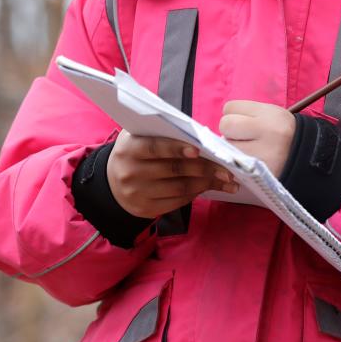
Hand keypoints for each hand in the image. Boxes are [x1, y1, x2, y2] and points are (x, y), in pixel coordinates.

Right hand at [107, 129, 236, 218]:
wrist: (113, 181)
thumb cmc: (137, 151)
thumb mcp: (140, 136)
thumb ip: (163, 132)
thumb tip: (199, 134)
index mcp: (129, 149)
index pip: (155, 148)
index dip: (177, 148)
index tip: (198, 149)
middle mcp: (130, 172)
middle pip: (173, 170)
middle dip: (204, 168)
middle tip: (227, 168)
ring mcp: (137, 193)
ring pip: (179, 188)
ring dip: (206, 183)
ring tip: (226, 179)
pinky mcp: (145, 209)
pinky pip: (176, 202)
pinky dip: (195, 193)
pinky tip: (208, 187)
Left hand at [219, 100, 295, 177]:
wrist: (307, 156)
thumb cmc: (282, 133)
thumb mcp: (271, 115)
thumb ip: (247, 115)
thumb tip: (222, 126)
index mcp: (269, 114)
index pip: (230, 107)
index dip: (234, 114)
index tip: (245, 122)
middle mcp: (265, 131)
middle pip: (226, 125)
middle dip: (230, 131)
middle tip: (243, 137)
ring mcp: (261, 154)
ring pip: (227, 147)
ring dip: (233, 149)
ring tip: (250, 150)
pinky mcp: (258, 173)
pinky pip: (233, 165)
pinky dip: (237, 163)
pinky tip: (249, 162)